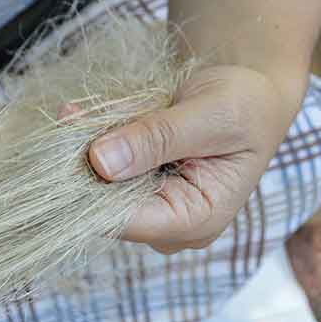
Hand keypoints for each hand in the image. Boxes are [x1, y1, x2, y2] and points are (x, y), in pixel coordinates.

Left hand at [87, 65, 302, 253]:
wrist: (250, 95)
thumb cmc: (246, 106)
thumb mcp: (210, 115)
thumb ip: (158, 138)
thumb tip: (101, 162)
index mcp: (197, 220)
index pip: (126, 221)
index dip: (92, 188)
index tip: (71, 149)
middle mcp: (170, 226)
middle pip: (105, 206)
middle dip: (84, 162)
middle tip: (70, 116)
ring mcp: (151, 210)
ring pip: (97, 187)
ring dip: (82, 148)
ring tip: (74, 112)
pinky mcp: (136, 193)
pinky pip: (99, 173)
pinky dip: (88, 143)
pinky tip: (75, 115)